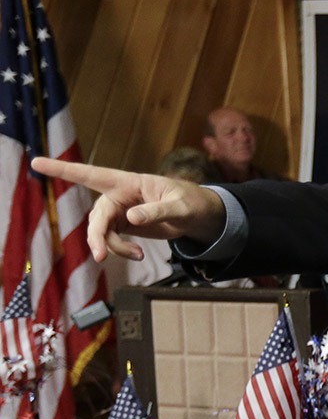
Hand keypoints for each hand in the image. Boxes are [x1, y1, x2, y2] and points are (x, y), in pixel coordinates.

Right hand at [31, 157, 225, 261]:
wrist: (199, 217)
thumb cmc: (191, 203)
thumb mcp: (180, 206)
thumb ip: (157, 211)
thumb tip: (131, 219)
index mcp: (129, 182)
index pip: (92, 174)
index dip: (64, 169)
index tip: (37, 161)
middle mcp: (120, 196)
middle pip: (97, 215)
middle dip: (97, 236)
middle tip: (99, 256)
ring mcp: (120, 212)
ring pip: (102, 231)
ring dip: (113, 247)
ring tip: (139, 255)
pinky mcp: (124, 227)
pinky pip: (112, 240)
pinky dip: (121, 250)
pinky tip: (139, 255)